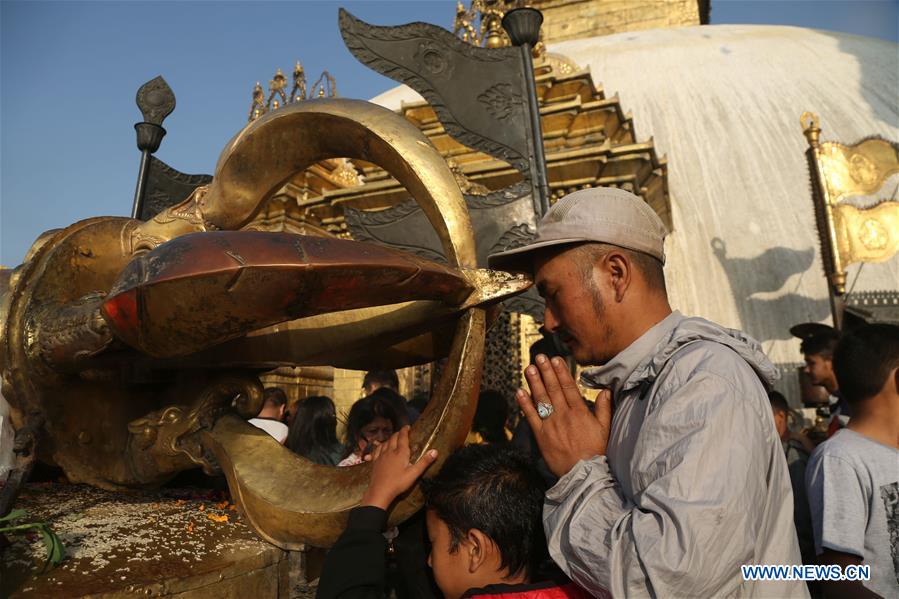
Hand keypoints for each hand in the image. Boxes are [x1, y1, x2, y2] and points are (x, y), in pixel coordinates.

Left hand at [360, 426, 437, 509]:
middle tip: (403, 432)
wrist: (380, 491)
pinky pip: (377, 449)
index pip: (403, 437)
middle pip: (393, 438)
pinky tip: (380, 447)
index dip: (405, 430)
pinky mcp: (375, 462)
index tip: (408, 427)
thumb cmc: (398, 483)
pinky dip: (380, 445)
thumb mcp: (414, 473)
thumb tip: (435, 451)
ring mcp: (381, 456)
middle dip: (398, 433)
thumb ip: (424, 462)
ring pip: (385, 442)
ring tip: (393, 438)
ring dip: (390, 438)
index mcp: (400, 453)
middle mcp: (390, 451)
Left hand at [517, 354, 611, 476]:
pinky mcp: (541, 436)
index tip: (555, 359)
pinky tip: (519, 391)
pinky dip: (524, 404)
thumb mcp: (605, 429)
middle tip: (539, 357)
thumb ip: (605, 408)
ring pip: (541, 400)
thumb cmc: (596, 451)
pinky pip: (531, 417)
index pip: (569, 387)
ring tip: (529, 368)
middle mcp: (564, 416)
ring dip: (534, 382)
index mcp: (580, 412)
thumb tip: (606, 390)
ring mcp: (551, 425)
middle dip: (546, 371)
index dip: (561, 372)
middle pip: (553, 389)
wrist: (584, 475)